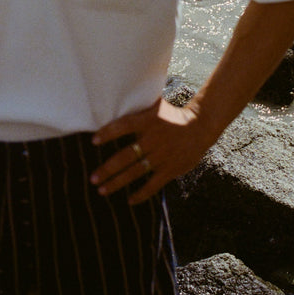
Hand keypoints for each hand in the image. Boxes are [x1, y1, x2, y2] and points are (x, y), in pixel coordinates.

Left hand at [90, 97, 209, 204]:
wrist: (201, 126)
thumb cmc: (172, 115)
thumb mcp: (155, 106)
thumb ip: (138, 104)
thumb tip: (117, 94)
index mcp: (148, 121)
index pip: (123, 126)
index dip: (108, 133)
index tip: (93, 141)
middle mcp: (153, 139)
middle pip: (125, 156)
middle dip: (107, 169)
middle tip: (92, 178)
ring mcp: (162, 156)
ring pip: (135, 172)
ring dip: (117, 182)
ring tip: (102, 190)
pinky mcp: (171, 169)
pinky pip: (153, 184)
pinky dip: (141, 193)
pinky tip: (129, 200)